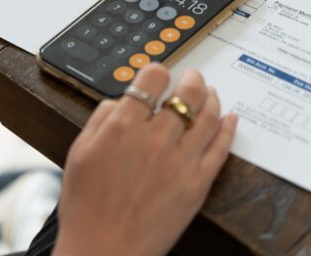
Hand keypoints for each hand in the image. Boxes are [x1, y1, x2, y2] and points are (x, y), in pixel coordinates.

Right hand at [54, 65, 237, 255]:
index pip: (152, 79)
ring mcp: (180, 162)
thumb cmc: (86, 206)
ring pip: (208, 116)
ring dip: (211, 98)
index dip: (157, 71)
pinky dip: (227, 129)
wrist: (103, 250)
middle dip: (191, 79)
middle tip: (192, 77)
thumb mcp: (80, 152)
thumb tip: (121, 101)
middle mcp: (155, 139)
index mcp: (123, 127)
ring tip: (210, 93)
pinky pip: (220, 150)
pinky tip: (230, 119)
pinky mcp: (196, 185)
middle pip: (187, 93)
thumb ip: (101, 119)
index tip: (158, 75)